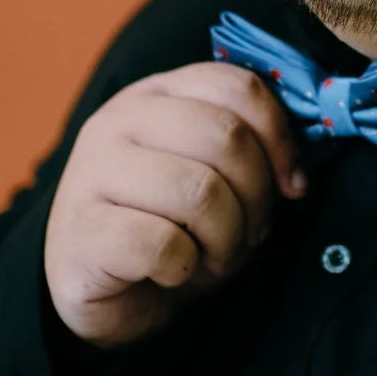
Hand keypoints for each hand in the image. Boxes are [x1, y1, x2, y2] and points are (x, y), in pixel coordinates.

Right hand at [43, 62, 305, 347]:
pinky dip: (185, 268)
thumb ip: (248, 154)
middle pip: (226, 136)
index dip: (279, 138)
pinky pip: (164, 244)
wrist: (97, 289)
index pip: (236, 86)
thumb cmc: (167, 228)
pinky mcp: (81, 230)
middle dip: (257, 196)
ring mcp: (93, 171)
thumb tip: (295, 176)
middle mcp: (119, 120)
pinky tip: (172, 272)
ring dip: (226, 238)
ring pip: (200, 192)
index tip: (291, 186)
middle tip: (250, 232)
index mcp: (156, 94)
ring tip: (214, 256)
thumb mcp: (215, 178)